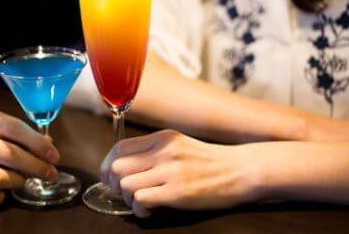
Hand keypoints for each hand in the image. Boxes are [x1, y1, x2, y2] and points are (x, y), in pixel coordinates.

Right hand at [0, 99, 59, 207]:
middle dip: (35, 166)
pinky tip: (3, 192)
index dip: (37, 143)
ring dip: (18, 181)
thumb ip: (7, 126)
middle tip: (50, 172)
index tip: (54, 154)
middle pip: (6, 155)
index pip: (12, 128)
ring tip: (25, 179)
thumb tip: (46, 143)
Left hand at [101, 130, 261, 216]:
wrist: (240, 170)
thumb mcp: (179, 145)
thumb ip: (154, 150)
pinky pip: (141, 201)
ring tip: (144, 202)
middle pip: (117, 167)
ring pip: (126, 185)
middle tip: (128, 193)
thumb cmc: (209, 161)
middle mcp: (164, 151)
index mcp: (162, 138)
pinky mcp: (178, 192)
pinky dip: (141, 209)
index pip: (119, 148)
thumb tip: (124, 165)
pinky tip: (153, 210)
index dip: (109, 165)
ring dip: (129, 198)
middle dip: (115, 184)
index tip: (112, 177)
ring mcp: (171, 171)